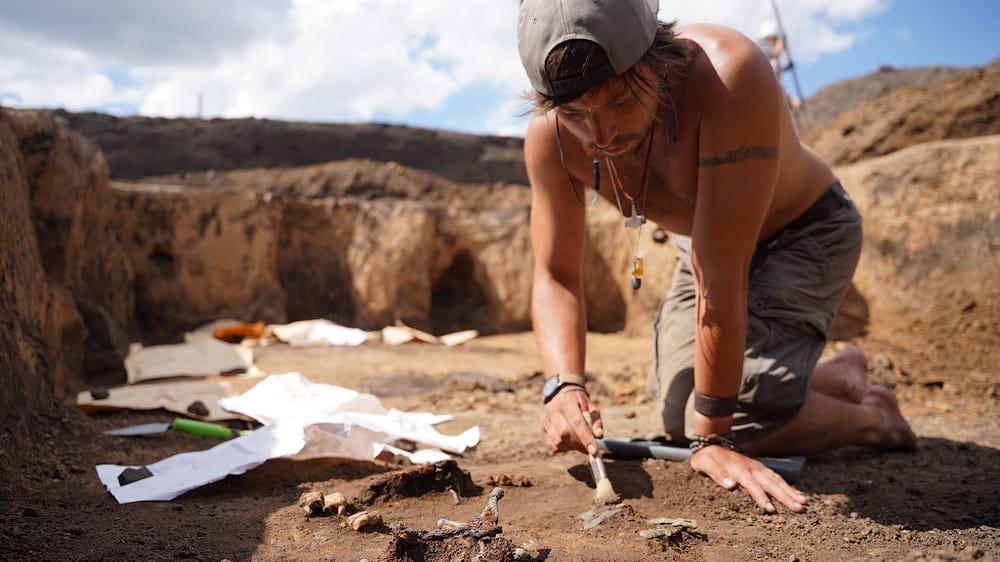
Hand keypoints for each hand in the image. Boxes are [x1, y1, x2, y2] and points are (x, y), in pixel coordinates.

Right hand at [539, 388, 602, 455]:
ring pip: (558, 441)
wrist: (563, 397)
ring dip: (572, 447)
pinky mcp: (541, 429)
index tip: (594, 451)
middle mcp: (552, 408)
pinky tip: (570, 443)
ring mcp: (545, 419)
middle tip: (588, 449)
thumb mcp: (592, 409)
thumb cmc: (580, 405)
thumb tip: (599, 436)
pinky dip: (564, 449)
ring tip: (579, 443)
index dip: (586, 438)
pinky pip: (553, 446)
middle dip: (579, 444)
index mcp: (567, 400)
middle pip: (565, 432)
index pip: (577, 422)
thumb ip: (596, 422)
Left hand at [689, 445, 807, 512]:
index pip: (751, 485)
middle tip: (799, 508)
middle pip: (771, 483)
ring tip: (804, 503)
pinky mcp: (761, 469)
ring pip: (777, 480)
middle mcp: (752, 468)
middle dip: (786, 496)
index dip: (761, 497)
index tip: (771, 509)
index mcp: (738, 469)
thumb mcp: (705, 464)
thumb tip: (730, 486)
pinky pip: (777, 478)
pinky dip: (788, 487)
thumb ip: (717, 474)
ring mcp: (758, 468)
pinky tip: (798, 496)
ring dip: (791, 492)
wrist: (713, 442)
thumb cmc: (708, 458)